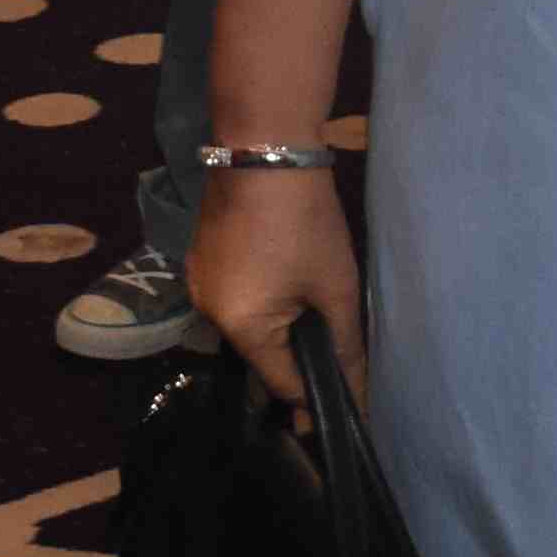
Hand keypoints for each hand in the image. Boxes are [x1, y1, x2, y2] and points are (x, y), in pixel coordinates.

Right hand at [189, 163, 361, 409]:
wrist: (264, 147)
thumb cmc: (305, 222)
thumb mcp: (335, 287)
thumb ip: (346, 347)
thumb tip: (358, 396)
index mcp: (240, 327)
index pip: (281, 383)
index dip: (313, 398)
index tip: (342, 409)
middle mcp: (208, 312)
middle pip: (260, 355)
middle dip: (295, 357)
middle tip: (335, 351)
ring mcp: (198, 282)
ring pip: (247, 324)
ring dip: (277, 325)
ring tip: (313, 310)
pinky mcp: (201, 258)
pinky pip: (235, 296)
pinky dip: (261, 298)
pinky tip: (285, 279)